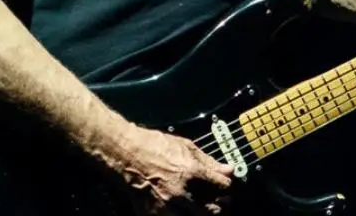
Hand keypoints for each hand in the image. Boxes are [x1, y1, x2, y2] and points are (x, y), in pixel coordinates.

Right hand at [119, 126, 234, 213]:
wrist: (126, 154)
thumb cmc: (154, 146)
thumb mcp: (186, 147)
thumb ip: (209, 162)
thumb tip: (229, 170)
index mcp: (192, 172)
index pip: (223, 188)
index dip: (228, 188)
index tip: (227, 187)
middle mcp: (181, 193)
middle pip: (214, 210)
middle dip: (220, 206)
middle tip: (220, 202)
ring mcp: (167, 207)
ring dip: (202, 213)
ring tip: (201, 207)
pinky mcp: (154, 214)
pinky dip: (182, 215)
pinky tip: (184, 209)